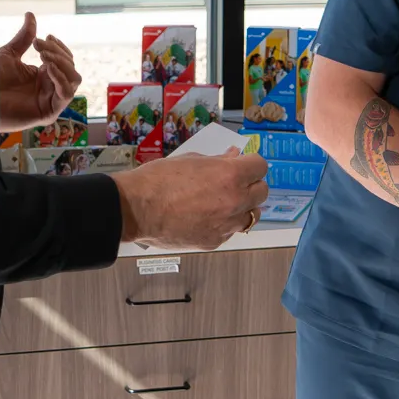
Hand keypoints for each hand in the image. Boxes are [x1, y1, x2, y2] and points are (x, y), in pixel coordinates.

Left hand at [0, 12, 81, 131]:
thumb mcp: (10, 54)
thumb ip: (24, 37)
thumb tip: (30, 15)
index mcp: (44, 76)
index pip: (65, 59)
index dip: (58, 46)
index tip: (45, 36)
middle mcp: (51, 88)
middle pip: (70, 66)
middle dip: (57, 52)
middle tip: (38, 45)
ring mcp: (52, 101)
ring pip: (74, 79)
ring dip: (62, 63)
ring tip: (43, 56)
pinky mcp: (50, 112)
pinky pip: (66, 94)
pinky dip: (60, 78)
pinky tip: (47, 68)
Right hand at [112, 154, 268, 249]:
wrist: (136, 209)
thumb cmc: (157, 181)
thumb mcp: (191, 160)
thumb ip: (218, 160)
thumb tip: (234, 157)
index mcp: (230, 176)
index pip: (260, 166)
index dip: (251, 164)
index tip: (244, 164)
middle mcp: (234, 201)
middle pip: (262, 192)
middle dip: (251, 185)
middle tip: (236, 183)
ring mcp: (226, 224)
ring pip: (251, 215)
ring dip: (242, 207)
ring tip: (223, 202)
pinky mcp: (214, 241)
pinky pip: (230, 231)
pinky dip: (224, 223)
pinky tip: (206, 217)